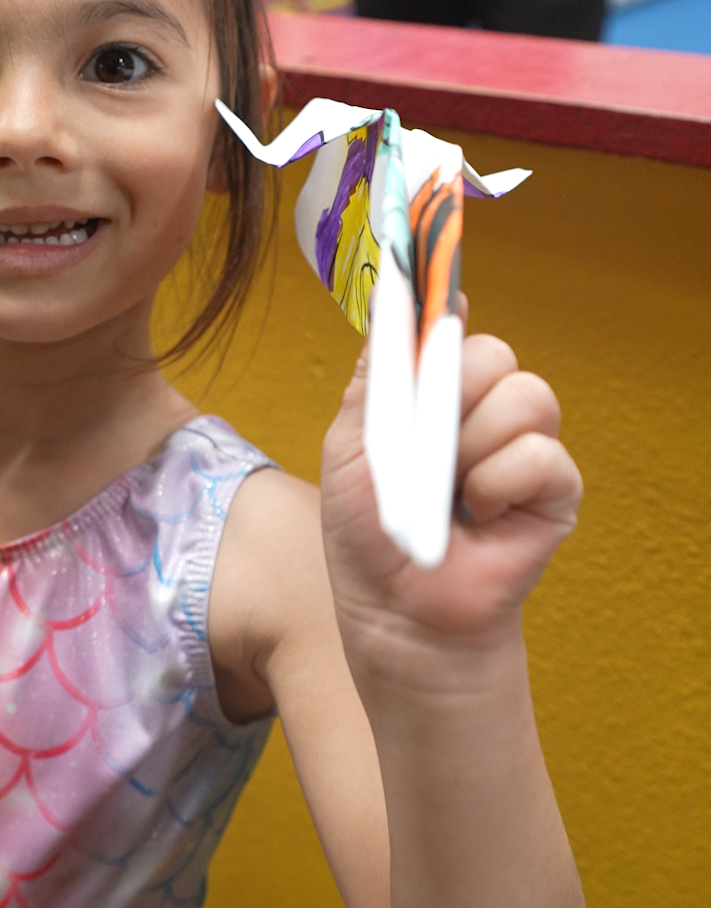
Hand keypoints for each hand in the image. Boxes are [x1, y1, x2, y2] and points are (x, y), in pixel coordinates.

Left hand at [320, 322, 581, 666]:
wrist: (398, 612)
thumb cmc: (371, 535)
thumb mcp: (351, 448)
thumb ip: (376, 378)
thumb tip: (392, 302)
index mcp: (432, 394)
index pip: (449, 329)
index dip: (441, 309)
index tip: (436, 296)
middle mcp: (482, 411)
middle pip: (491, 353)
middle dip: (450, 392)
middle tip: (423, 441)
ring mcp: (523, 446)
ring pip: (525, 396)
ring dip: (472, 446)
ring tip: (449, 491)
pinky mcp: (556, 489)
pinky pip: (541, 453)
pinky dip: (500, 484)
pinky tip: (481, 514)